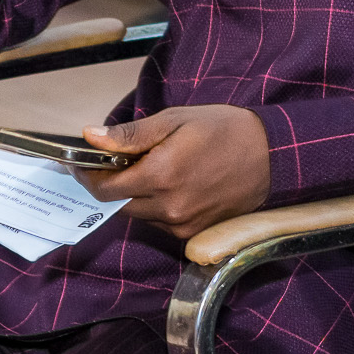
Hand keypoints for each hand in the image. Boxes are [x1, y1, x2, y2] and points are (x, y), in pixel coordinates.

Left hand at [75, 106, 271, 238]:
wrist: (272, 155)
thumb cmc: (224, 130)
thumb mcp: (175, 120)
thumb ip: (130, 134)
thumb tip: (91, 137)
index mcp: (159, 175)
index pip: (104, 189)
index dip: (88, 176)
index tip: (82, 163)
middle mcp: (168, 207)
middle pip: (119, 204)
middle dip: (113, 184)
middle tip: (120, 161)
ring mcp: (182, 225)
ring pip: (140, 214)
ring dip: (136, 194)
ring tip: (154, 168)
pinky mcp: (195, 233)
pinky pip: (162, 223)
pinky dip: (157, 205)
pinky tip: (174, 184)